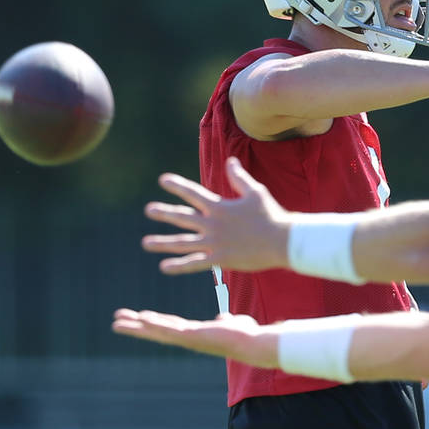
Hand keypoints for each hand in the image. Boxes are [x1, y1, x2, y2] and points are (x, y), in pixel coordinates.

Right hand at [112, 309, 278, 366]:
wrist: (253, 343)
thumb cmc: (246, 334)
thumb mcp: (233, 323)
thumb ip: (225, 320)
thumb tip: (223, 317)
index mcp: (195, 334)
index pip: (169, 326)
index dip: (154, 322)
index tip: (139, 317)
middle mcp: (187, 339)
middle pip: (157, 331)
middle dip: (136, 326)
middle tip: (116, 322)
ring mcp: (188, 339)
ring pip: (157, 331)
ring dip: (137, 326)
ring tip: (117, 322)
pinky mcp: (192, 336)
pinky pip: (169, 329)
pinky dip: (155, 324)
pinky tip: (141, 318)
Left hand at [142, 157, 290, 274]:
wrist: (282, 241)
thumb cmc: (271, 215)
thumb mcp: (256, 192)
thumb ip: (239, 178)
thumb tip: (230, 161)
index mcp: (220, 207)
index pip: (193, 193)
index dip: (177, 186)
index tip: (163, 180)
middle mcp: (213, 224)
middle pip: (183, 217)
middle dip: (164, 213)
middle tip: (149, 210)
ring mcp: (214, 243)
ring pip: (183, 242)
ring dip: (163, 242)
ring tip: (146, 243)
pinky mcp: (220, 259)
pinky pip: (195, 263)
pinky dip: (179, 265)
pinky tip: (164, 267)